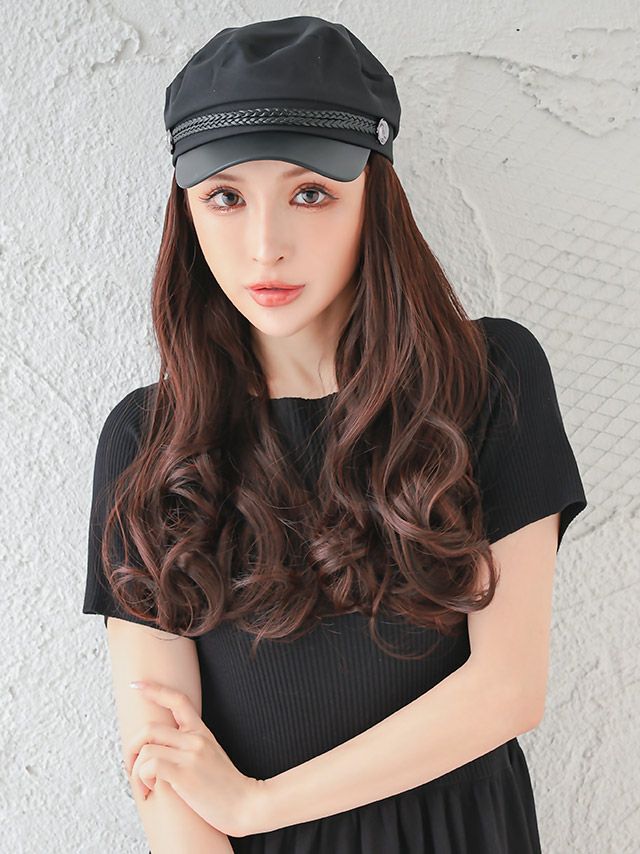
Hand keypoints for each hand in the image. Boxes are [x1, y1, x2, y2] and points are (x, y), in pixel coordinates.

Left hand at [125, 680, 265, 837]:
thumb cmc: (227, 788)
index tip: (136, 685)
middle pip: (149, 728)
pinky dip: (142, 780)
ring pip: (146, 749)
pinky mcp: (185, 774)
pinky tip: (150, 792)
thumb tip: (165, 749)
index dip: (155, 690)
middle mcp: (195, 739)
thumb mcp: (212, 757)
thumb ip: (192, 747)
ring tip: (143, 788)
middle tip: (131, 767)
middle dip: (132, 748)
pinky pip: (150, 766)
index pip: (178, 700)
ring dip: (136, 771)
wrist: (247, 805)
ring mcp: (190, 755)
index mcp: (202, 732)